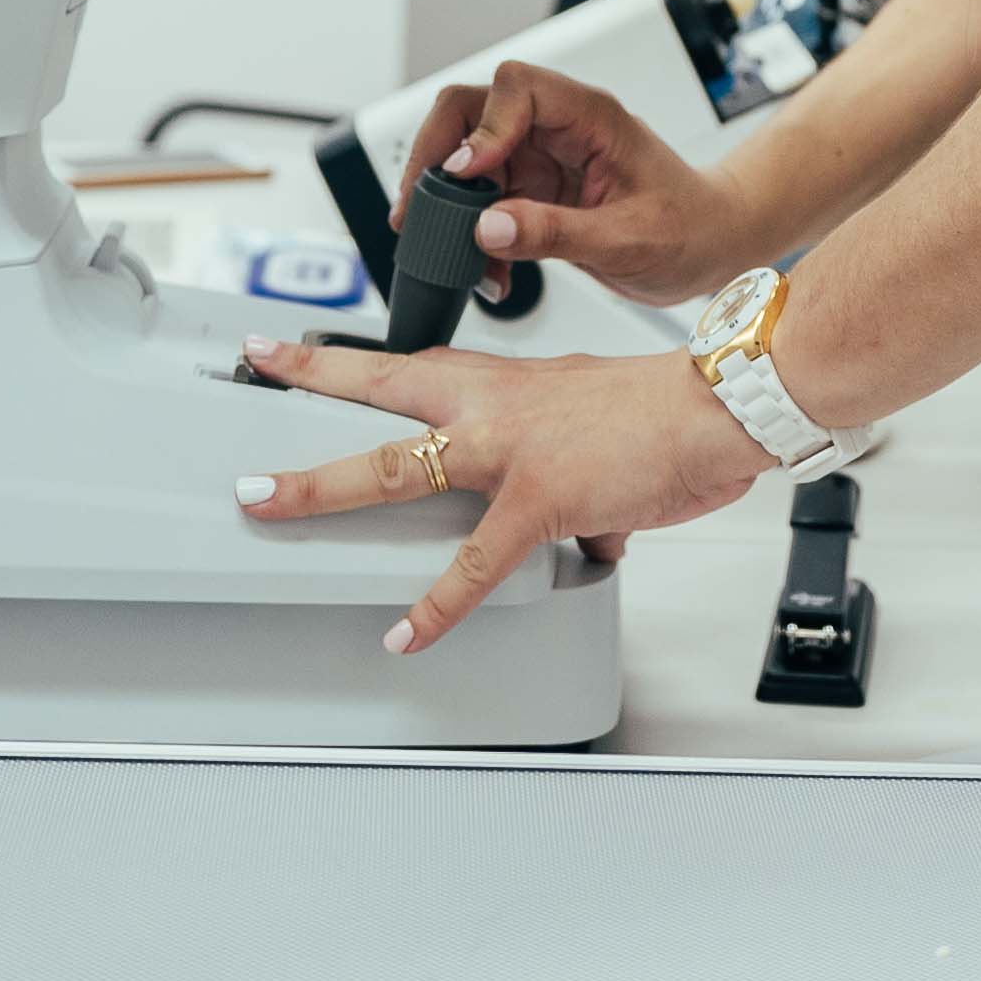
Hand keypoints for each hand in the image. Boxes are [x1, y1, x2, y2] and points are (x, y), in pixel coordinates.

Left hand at [240, 336, 774, 654]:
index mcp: (508, 381)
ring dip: (321, 485)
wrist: (721, 407)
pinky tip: (405, 631)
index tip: (299, 350)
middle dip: (311, 380)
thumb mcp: (600, 421)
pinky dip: (436, 605)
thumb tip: (589, 532)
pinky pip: (473, 564)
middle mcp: (495, 404)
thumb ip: (572, 469)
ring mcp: (506, 451)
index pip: (414, 361)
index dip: (352, 359)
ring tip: (265, 501)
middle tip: (259, 370)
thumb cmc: (671, 414)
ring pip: (392, 466)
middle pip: (381, 387)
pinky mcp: (537, 500)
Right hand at [404, 59, 762, 304]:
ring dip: (450, 208)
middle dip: (436, 159)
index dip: (480, 128)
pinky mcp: (533, 192)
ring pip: (465, 160)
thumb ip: (556, 233)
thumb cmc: (692, 227)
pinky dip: (472, 237)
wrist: (713, 247)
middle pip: (471, 112)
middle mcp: (557, 128)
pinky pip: (481, 203)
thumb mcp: (628, 239)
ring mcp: (541, 159)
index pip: (514, 88)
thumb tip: (487, 227)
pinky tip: (489, 274)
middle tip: (420, 211)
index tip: (464, 175)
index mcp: (589, 117)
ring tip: (460, 259)